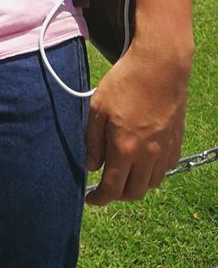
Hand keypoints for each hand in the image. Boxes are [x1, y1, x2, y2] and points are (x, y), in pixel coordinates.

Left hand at [85, 39, 190, 205]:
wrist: (160, 67)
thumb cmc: (125, 83)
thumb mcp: (98, 108)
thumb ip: (93, 141)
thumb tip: (91, 166)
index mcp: (124, 149)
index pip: (111, 188)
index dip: (99, 199)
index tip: (90, 199)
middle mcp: (147, 156)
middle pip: (133, 193)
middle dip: (116, 195)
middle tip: (105, 185)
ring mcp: (164, 151)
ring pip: (150, 184)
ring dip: (135, 184)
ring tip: (122, 171)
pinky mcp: (176, 144)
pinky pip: (165, 169)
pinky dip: (152, 172)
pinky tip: (141, 159)